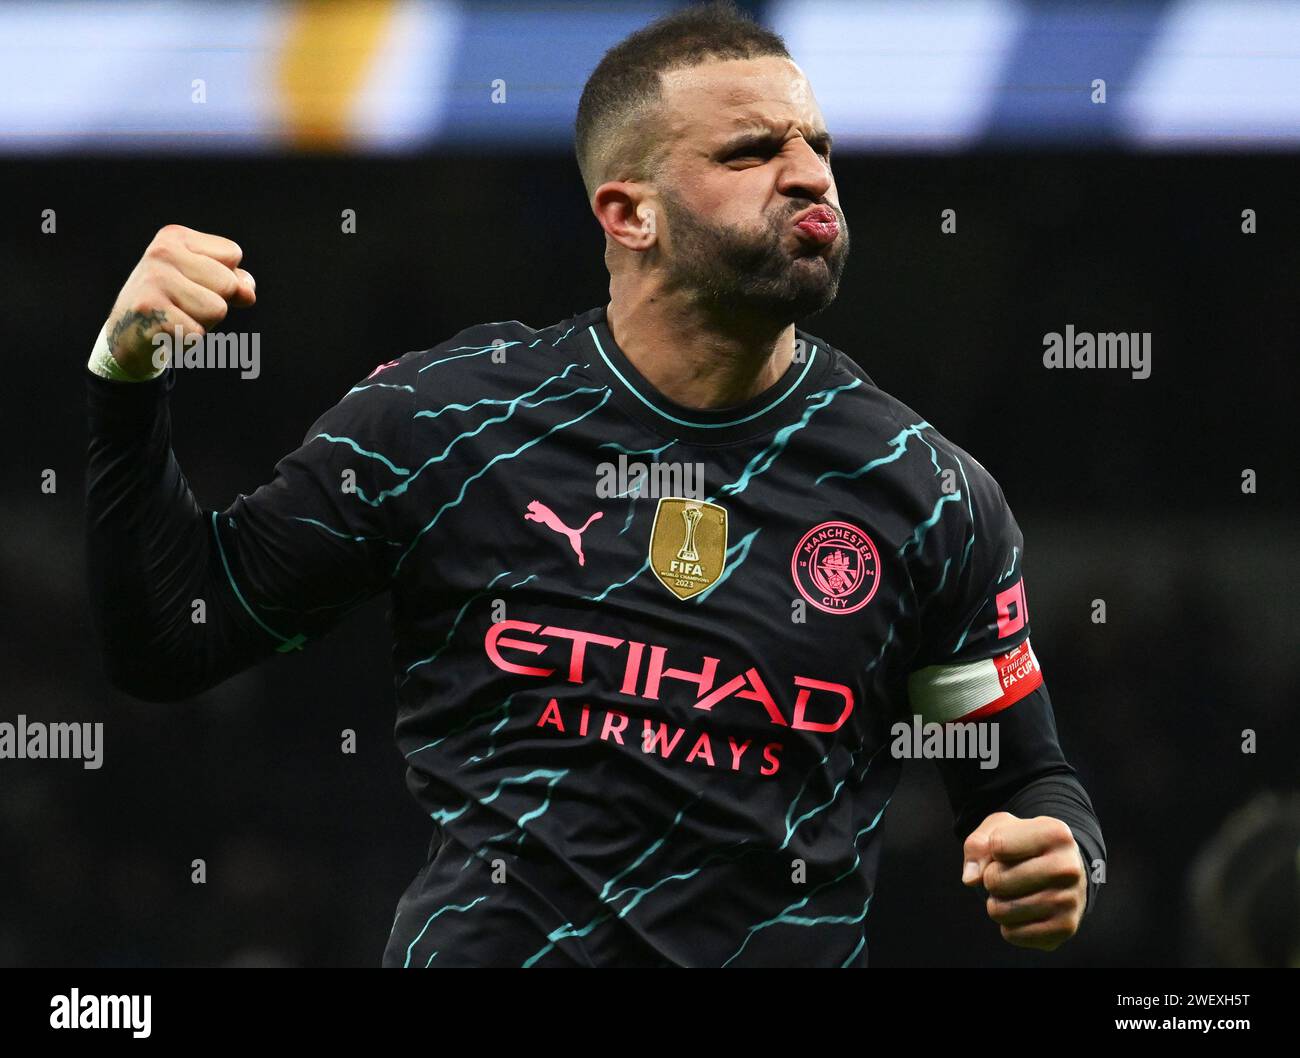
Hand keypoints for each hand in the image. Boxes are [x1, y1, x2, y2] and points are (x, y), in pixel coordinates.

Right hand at [103, 224, 255, 377]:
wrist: (125, 337)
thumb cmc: (174, 305)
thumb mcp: (204, 284)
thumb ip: (234, 281)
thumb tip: (248, 293)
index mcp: (175, 237)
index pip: (233, 254)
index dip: (224, 278)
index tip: (193, 285)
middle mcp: (161, 252)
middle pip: (228, 284)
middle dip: (216, 303)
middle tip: (183, 306)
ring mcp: (153, 280)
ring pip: (217, 309)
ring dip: (202, 323)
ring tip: (176, 318)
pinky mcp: (149, 311)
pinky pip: (197, 333)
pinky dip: (187, 342)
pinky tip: (165, 333)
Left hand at [961, 811, 1085, 950]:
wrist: (1061, 871)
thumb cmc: (1023, 845)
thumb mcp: (998, 830)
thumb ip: (976, 845)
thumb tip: (971, 878)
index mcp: (1055, 833)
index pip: (998, 846)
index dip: (991, 851)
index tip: (1005, 851)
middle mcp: (1069, 867)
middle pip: (995, 880)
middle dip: (989, 879)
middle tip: (1005, 876)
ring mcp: (1070, 900)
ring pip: (1001, 910)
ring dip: (997, 904)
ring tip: (1013, 893)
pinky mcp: (1065, 928)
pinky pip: (1013, 934)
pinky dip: (1008, 925)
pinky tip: (1023, 912)